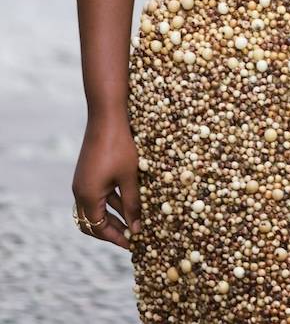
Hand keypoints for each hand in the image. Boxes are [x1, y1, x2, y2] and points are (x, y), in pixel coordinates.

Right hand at [71, 112, 140, 249]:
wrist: (106, 116)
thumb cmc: (119, 146)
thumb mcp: (130, 177)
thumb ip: (133, 204)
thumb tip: (138, 229)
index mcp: (88, 196)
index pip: (99, 229)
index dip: (117, 238)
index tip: (134, 245)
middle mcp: (80, 191)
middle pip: (93, 222)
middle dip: (112, 231)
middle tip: (132, 237)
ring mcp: (82, 181)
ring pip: (95, 208)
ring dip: (113, 216)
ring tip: (134, 222)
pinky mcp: (87, 172)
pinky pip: (97, 194)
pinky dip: (111, 201)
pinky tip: (127, 201)